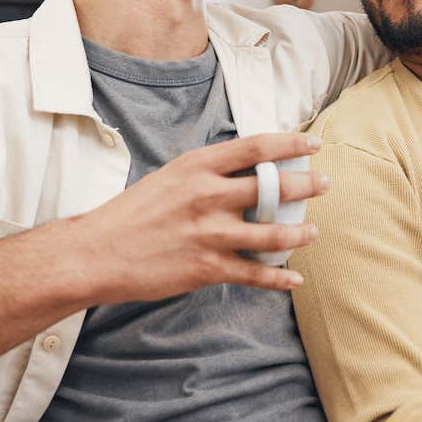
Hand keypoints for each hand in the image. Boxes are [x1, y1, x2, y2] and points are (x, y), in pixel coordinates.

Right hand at [74, 132, 328, 302]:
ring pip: (273, 234)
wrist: (96, 252)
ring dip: (300, 233)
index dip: (292, 143)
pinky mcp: (206, 268)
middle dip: (307, 185)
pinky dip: (279, 278)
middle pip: (274, 187)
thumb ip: (209, 171)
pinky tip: (295, 278)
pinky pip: (255, 274)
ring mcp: (209, 233)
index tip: (315, 144)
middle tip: (325, 184)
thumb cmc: (133, 212)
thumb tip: (249, 168)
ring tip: (313, 231)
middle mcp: (208, 196)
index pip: (257, 147)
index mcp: (198, 167)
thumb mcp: (171, 176)